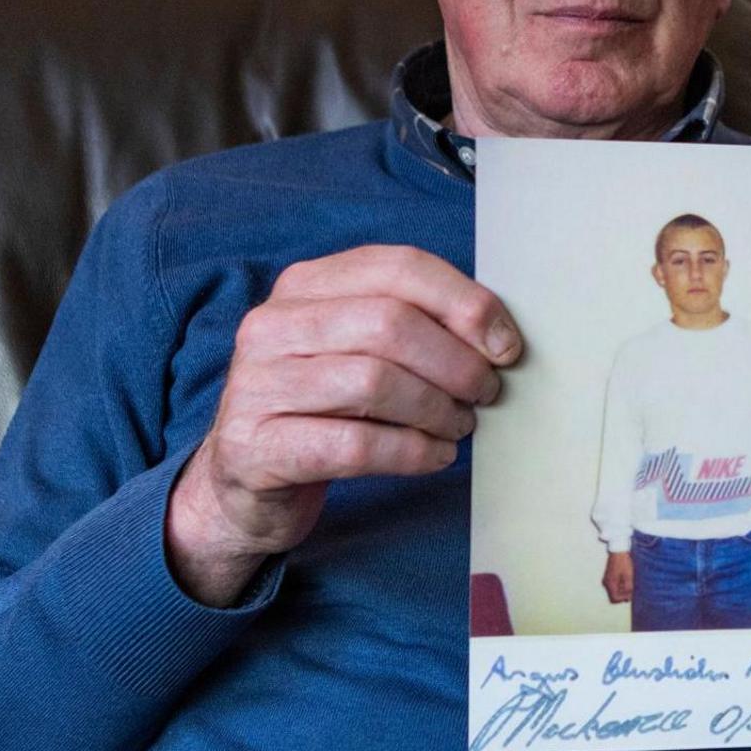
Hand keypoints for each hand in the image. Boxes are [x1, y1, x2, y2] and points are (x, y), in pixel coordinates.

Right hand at [167, 244, 517, 605]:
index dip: (464, 302)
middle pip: (390, 324)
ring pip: (374, 382)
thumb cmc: (321, 407)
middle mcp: (272, 325)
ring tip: (460, 425)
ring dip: (437, 409)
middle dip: (456, 361)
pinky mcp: (256, 448)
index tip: (506, 344)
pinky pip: (356, 446)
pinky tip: (435, 455)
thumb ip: (411, 324)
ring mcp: (256, 386)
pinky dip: (412, 452)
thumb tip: (497, 333)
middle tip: (486, 392)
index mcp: (304, 286)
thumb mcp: (355, 350)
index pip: (397, 267)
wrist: (245, 483)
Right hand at [603, 552, 634, 604]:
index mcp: (610, 584)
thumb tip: (628, 599)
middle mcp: (606, 583)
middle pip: (613, 596)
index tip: (630, 592)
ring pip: (614, 591)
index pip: (614, 599)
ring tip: (629, 581)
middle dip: (622, 594)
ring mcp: (606, 580)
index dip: (623, 598)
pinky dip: (620, 585)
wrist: (618, 550)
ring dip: (622, 589)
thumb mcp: (629, 576)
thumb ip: (628, 589)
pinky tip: (625, 578)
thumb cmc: (624, 563)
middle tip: (630, 586)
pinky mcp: (608, 576)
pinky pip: (613, 586)